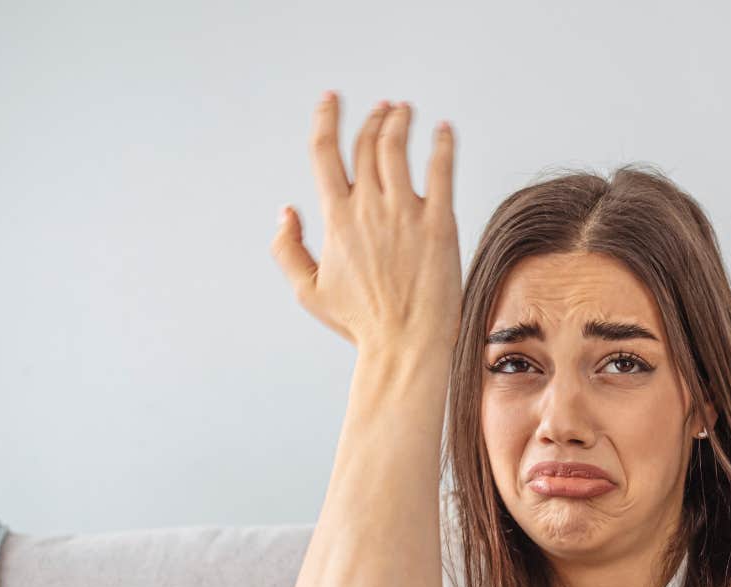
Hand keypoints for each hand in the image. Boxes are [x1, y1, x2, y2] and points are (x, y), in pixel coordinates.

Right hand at [271, 92, 461, 356]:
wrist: (405, 343)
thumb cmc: (359, 323)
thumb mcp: (308, 291)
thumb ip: (288, 249)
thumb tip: (286, 211)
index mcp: (335, 218)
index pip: (325, 152)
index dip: (326, 118)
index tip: (331, 99)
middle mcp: (369, 208)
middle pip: (366, 143)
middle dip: (372, 117)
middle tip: (383, 108)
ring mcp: (406, 212)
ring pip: (398, 148)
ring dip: (400, 121)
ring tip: (405, 111)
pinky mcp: (440, 223)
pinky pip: (442, 170)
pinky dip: (442, 144)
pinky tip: (444, 131)